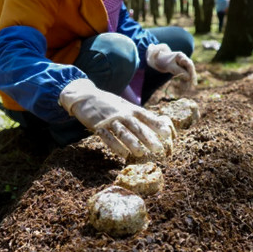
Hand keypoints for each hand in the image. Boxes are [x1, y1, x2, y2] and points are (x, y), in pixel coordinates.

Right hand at [59, 79, 175, 158]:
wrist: (85, 97)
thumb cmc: (108, 103)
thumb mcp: (124, 105)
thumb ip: (137, 113)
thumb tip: (156, 123)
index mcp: (129, 108)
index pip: (145, 116)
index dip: (156, 125)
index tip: (167, 134)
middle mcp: (121, 113)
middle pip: (136, 126)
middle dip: (147, 138)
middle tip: (158, 149)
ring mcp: (109, 120)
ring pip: (123, 132)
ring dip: (132, 143)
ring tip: (141, 153)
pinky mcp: (98, 126)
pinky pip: (107, 137)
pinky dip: (116, 146)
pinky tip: (123, 154)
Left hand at [146, 43, 196, 89]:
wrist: (158, 60)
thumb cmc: (163, 61)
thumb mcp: (169, 66)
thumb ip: (178, 70)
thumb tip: (188, 78)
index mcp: (181, 56)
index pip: (189, 65)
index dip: (192, 73)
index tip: (193, 80)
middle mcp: (184, 60)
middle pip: (190, 70)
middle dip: (191, 78)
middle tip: (192, 85)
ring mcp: (183, 65)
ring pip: (188, 74)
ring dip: (187, 81)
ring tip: (185, 89)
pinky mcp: (181, 70)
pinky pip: (184, 76)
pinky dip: (184, 82)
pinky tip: (184, 88)